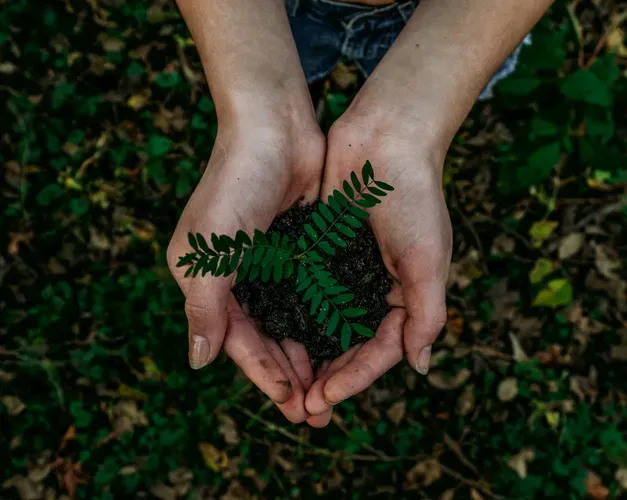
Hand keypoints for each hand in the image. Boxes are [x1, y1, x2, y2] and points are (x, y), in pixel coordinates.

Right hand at [167, 107, 324, 423]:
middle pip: (265, 338)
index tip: (292, 403)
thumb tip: (198, 362)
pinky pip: (310, 295)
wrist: (273, 127)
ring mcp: (269, 263)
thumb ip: (204, 308)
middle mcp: (236, 276)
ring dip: (308, 354)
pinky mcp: (298, 248)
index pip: (237, 340)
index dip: (263, 374)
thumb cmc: (235, 184)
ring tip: (332, 388)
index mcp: (207, 280)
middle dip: (289, 375)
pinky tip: (341, 343)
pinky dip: (322, 321)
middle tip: (317, 411)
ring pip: (290, 322)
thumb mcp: (210, 251)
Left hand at [304, 108, 452, 422]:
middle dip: (327, 377)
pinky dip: (291, 315)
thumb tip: (419, 367)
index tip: (325, 398)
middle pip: (348, 346)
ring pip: (322, 325)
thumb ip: (426, 313)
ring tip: (284, 385)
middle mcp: (373, 289)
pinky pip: (304, 291)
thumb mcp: (428, 258)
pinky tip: (271, 336)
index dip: (354, 378)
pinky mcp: (320, 251)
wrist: (386, 138)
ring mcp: (345, 271)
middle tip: (301, 408)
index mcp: (403, 296)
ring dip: (306, 355)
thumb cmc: (414, 197)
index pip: (379, 351)